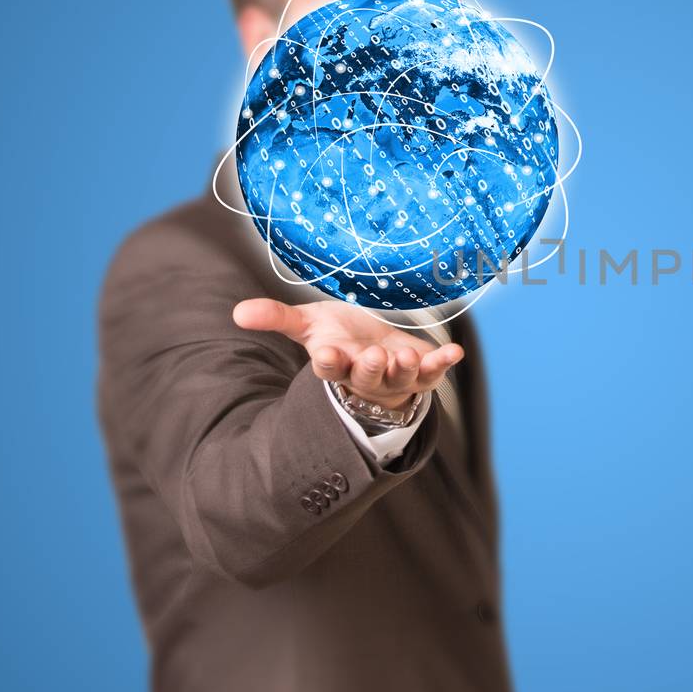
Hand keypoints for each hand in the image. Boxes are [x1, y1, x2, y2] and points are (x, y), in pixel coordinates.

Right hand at [232, 298, 463, 410]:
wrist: (374, 348)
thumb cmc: (339, 336)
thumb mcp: (308, 323)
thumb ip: (277, 317)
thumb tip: (237, 312)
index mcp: (336, 365)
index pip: (329, 368)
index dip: (329, 362)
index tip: (326, 353)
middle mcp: (365, 377)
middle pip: (366, 377)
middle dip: (370, 368)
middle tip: (374, 356)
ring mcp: (395, 379)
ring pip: (400, 379)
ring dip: (404, 369)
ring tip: (405, 355)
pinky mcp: (421, 374)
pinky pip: (433, 373)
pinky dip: (443, 363)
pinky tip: (454, 352)